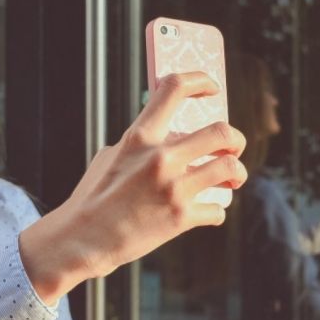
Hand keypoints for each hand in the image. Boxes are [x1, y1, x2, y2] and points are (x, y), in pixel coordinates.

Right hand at [20, 72, 247, 303]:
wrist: (82, 239)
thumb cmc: (94, 197)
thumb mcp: (112, 157)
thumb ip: (143, 144)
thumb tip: (173, 138)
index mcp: (139, 137)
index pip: (174, 88)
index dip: (200, 81)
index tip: (212, 88)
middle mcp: (160, 157)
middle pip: (221, 131)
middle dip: (235, 139)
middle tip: (233, 148)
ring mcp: (173, 187)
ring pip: (230, 168)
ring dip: (236, 173)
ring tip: (231, 180)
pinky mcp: (181, 218)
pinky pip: (217, 209)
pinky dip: (214, 211)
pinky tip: (204, 213)